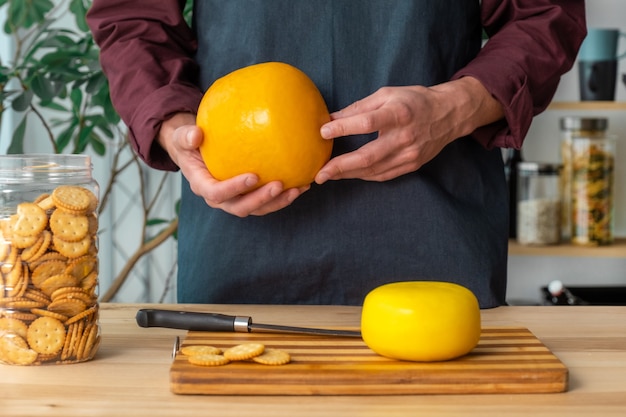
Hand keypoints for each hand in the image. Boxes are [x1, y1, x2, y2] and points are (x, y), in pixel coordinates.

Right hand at [158, 113, 308, 216]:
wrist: (195, 151)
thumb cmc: (189, 142)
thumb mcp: (182, 136)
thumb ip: (186, 136)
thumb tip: (196, 134)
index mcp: (202, 185)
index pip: (217, 193)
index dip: (234, 188)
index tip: (253, 176)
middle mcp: (219, 198)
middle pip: (240, 207)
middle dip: (261, 199)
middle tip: (280, 185)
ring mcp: (234, 199)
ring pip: (258, 208)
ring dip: (278, 202)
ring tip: (298, 189)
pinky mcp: (248, 196)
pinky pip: (266, 200)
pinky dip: (284, 195)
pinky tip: (301, 184)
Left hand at [315, 76, 503, 183]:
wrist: (449, 114)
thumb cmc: (414, 100)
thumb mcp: (387, 94)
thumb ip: (359, 107)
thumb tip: (331, 119)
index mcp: (398, 113)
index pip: (367, 123)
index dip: (344, 128)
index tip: (323, 132)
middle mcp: (405, 136)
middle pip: (368, 156)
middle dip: (340, 166)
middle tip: (319, 173)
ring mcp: (410, 155)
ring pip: (374, 170)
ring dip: (348, 174)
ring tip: (328, 175)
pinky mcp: (412, 166)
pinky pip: (383, 175)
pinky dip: (364, 176)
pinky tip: (349, 174)